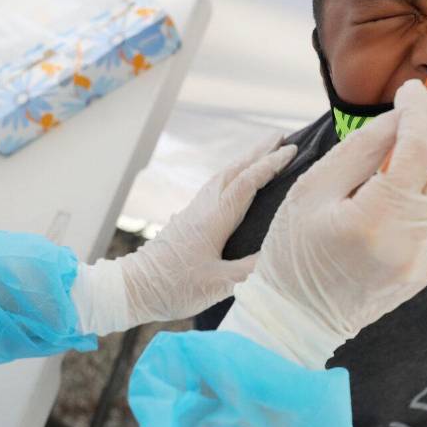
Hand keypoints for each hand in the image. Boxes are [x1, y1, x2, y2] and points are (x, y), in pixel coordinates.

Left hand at [71, 136, 295, 334]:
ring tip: (263, 153)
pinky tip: (235, 183)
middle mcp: (203, 208)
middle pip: (234, 170)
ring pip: (222, 176)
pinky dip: (232, 176)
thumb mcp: (218, 284)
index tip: (292, 150)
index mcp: (214, 219)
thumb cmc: (174, 288)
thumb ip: (251, 269)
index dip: (271, 165)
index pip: (247, 183)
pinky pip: (214, 187)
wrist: (134, 289)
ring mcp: (193, 211)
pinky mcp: (187, 220)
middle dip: (259, 152)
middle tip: (281, 137)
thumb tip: (279, 254)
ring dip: (244, 162)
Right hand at [219, 78, 426, 367]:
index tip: (406, 89)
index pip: (419, 148)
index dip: (419, 110)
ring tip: (419, 126)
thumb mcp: (312, 189)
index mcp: (377, 220)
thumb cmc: (292, 252)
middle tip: (419, 100)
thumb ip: (360, 149)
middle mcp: (412, 241)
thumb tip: (398, 117)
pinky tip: (416, 167)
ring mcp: (425, 259)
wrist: (297, 320)